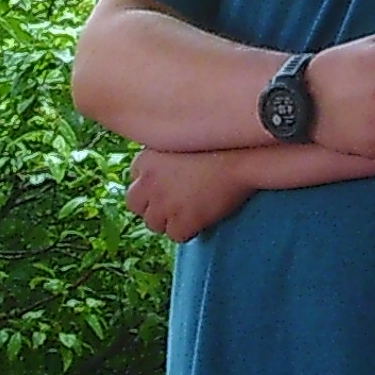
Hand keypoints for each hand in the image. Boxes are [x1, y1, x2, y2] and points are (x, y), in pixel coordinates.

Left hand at [126, 148, 257, 241]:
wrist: (240, 157)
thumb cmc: (217, 144)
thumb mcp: (180, 139)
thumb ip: (164, 155)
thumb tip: (163, 168)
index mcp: (145, 159)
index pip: (134, 179)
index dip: (152, 184)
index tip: (167, 183)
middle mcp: (148, 182)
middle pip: (135, 204)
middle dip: (151, 205)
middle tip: (171, 203)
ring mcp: (164, 203)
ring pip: (153, 224)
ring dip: (168, 220)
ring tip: (188, 212)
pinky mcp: (182, 220)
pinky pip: (175, 235)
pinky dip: (187, 231)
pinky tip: (200, 221)